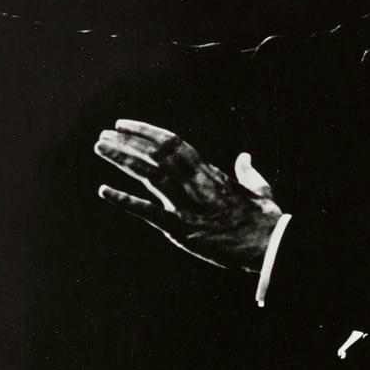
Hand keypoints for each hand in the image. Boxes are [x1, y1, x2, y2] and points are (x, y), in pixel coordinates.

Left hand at [95, 119, 282, 272]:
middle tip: (105, 134)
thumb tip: (244, 157)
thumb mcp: (259, 189)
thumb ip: (246, 172)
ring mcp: (185, 204)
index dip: (146, 131)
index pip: (173, 143)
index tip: (125, 124)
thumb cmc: (266, 219)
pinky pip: (147, 212)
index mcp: (209, 172)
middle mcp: (194, 183)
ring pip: (149, 173)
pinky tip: (104, 191)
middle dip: (129, 141)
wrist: (268, 245)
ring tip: (100, 146)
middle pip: (156, 153)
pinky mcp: (180, 229)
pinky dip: (124, 201)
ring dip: (123, 158)